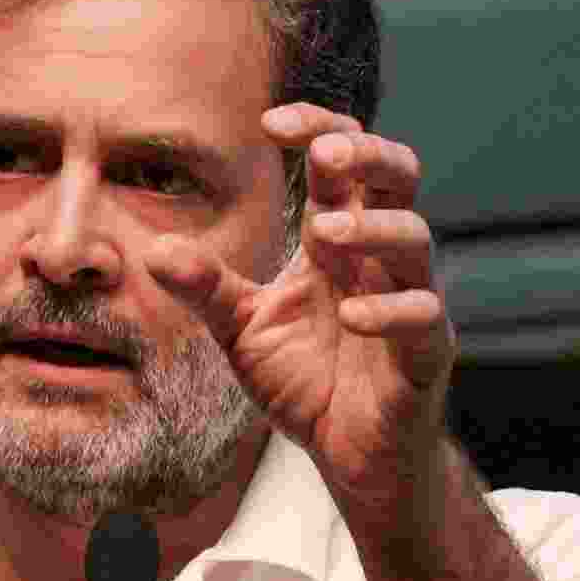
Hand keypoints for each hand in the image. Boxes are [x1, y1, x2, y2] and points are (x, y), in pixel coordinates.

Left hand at [149, 102, 458, 510]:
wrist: (350, 456)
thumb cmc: (306, 380)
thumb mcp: (241, 329)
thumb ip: (205, 287)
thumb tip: (154, 250)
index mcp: (335, 240)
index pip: (342, 161)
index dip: (318, 129)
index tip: (271, 124)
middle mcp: (376, 259)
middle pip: (399, 177)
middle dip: (368, 154)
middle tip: (326, 152)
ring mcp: (407, 301)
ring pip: (415, 239)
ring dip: (372, 229)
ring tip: (324, 234)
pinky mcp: (426, 354)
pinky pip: (424, 317)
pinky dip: (391, 309)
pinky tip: (352, 314)